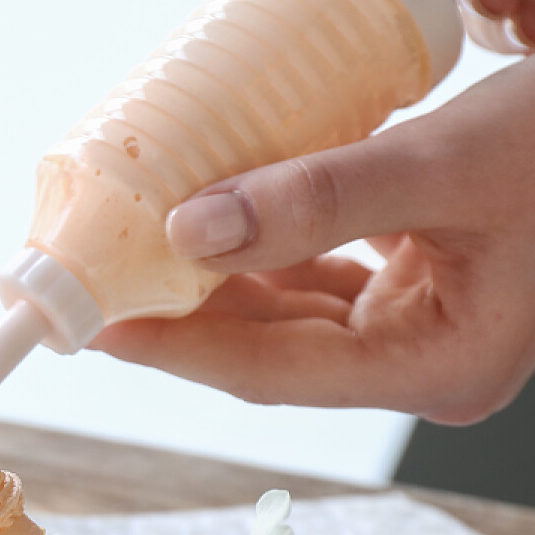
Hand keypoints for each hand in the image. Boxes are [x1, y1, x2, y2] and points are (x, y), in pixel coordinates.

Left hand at [90, 40, 534, 423]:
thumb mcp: (443, 163)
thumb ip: (316, 200)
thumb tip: (191, 230)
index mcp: (439, 368)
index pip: (269, 371)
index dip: (174, 347)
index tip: (91, 322)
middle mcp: (429, 362)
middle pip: (271, 349)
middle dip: (182, 314)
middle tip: (93, 281)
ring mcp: (430, 324)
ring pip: (293, 312)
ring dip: (219, 279)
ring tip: (137, 249)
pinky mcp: (429, 280)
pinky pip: (326, 275)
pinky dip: (271, 249)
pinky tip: (218, 219)